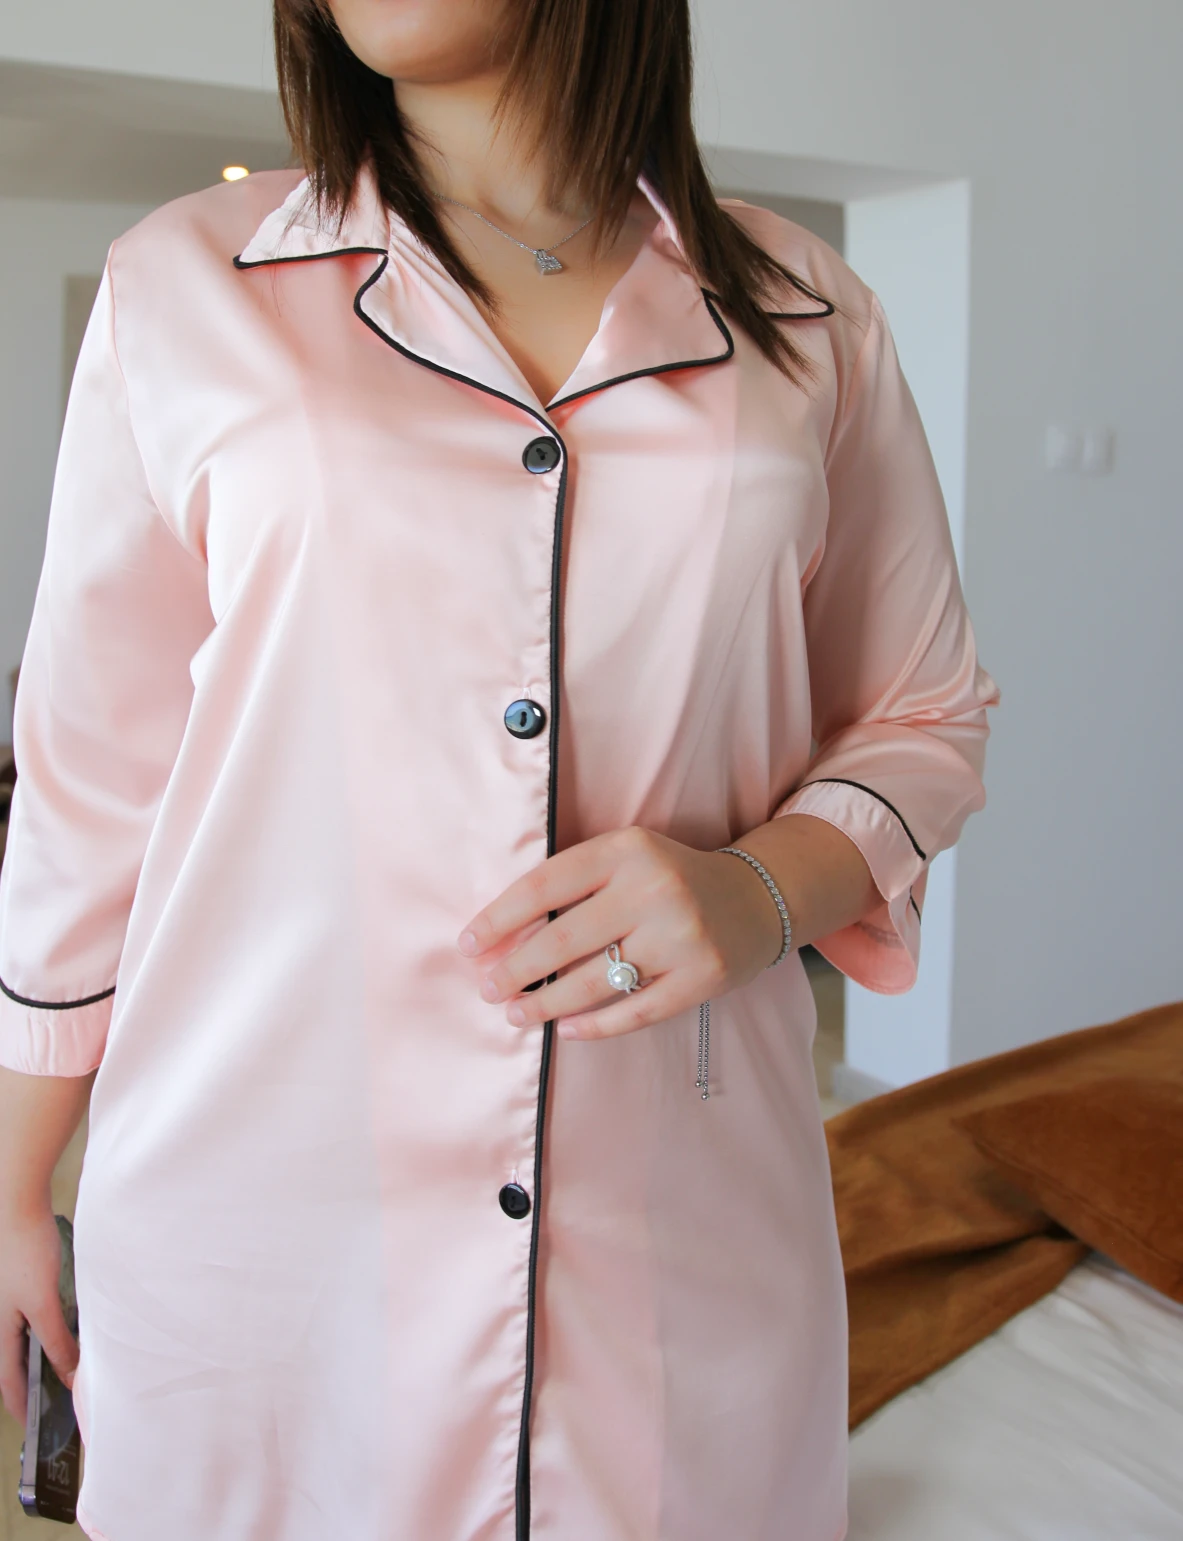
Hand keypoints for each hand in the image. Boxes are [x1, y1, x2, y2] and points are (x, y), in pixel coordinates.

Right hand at [0, 1198, 77, 1420]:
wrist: (19, 1206)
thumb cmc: (26, 1252)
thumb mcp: (43, 1304)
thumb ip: (56, 1340)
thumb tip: (68, 1377)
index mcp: (2, 1331)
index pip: (8, 1382)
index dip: (21, 1407)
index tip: (36, 1429)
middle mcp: (5, 1321)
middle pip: (18, 1364)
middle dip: (35, 1387)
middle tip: (58, 1406)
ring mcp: (15, 1303)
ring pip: (30, 1342)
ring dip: (46, 1360)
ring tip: (69, 1374)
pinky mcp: (28, 1286)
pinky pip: (39, 1321)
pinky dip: (52, 1335)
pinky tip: (71, 1333)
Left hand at [457, 826, 784, 1039]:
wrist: (755, 898)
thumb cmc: (669, 880)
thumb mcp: (625, 859)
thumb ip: (572, 885)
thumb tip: (498, 936)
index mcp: (626, 849)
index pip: (545, 885)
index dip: (499, 918)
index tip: (468, 945)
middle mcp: (655, 889)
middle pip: (563, 938)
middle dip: (515, 969)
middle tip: (488, 987)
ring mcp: (682, 937)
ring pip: (596, 981)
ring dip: (545, 1003)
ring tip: (516, 1013)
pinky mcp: (703, 977)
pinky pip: (636, 1011)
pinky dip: (596, 1025)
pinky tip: (567, 1029)